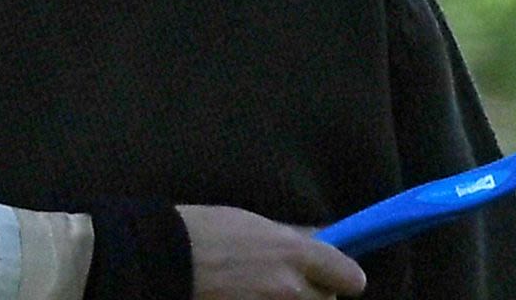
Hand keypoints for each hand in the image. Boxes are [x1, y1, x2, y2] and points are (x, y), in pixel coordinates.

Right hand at [175, 205, 367, 299]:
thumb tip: (320, 239)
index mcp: (295, 252)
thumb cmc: (206, 230)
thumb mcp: (253, 223)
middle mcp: (292, 287)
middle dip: (313, 292)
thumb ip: (291, 236)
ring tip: (264, 291)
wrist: (164, 258)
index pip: (351, 277)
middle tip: (290, 283)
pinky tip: (249, 297)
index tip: (332, 273)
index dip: (342, 276)